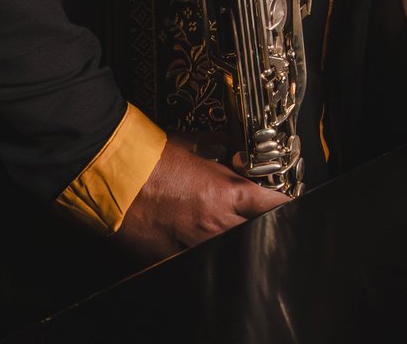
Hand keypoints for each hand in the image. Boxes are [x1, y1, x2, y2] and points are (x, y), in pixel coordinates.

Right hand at [113, 135, 288, 264]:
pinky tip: (195, 242)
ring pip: (231, 250)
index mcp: (226, 194)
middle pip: (257, 232)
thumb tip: (232, 151)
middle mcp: (215, 224)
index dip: (286, 205)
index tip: (292, 205)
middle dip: (262, 226)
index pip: (274, 205)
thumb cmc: (151, 157)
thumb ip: (219, 152)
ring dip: (233, 239)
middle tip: (260, 219)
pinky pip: (197, 260)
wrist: (114, 174)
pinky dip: (202, 253)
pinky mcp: (170, 258)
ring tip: (223, 229)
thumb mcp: (195, 146)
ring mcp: (193, 245)